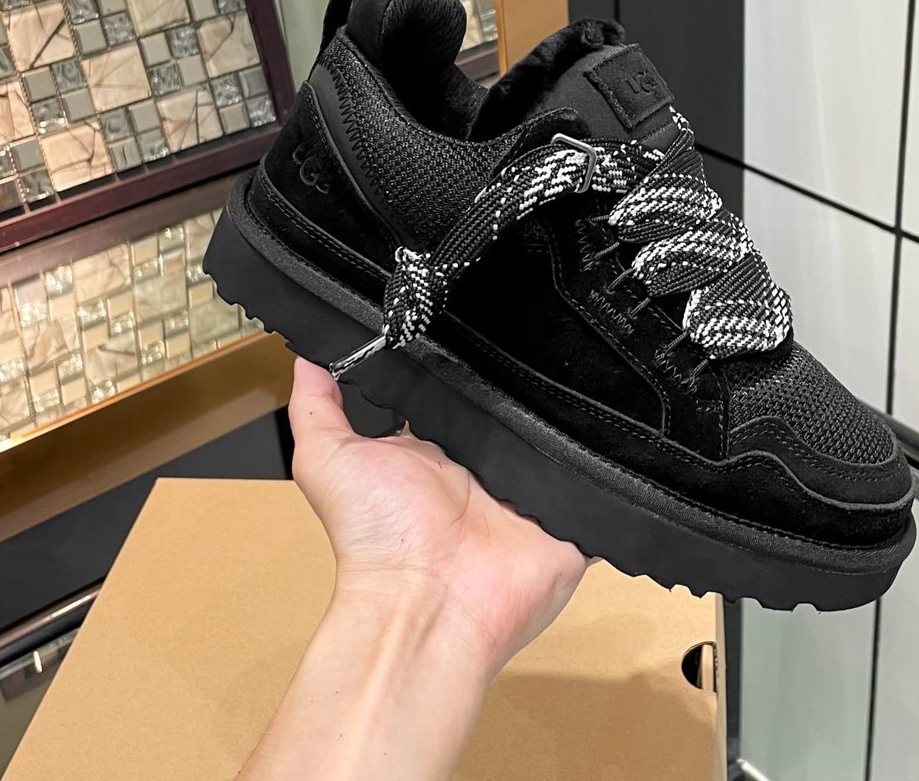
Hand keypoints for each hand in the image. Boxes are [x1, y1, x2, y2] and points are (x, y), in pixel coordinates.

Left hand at [289, 356, 588, 675]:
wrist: (425, 606)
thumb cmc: (374, 540)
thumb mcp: (327, 459)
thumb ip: (317, 407)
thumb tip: (304, 355)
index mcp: (438, 450)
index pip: (461, 393)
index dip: (469, 361)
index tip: (479, 313)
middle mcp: (485, 468)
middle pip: (516, 409)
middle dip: (525, 379)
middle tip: (538, 329)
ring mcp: (530, 494)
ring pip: (561, 438)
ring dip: (567, 415)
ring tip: (580, 366)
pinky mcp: (571, 519)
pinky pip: (601, 484)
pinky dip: (607, 462)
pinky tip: (614, 427)